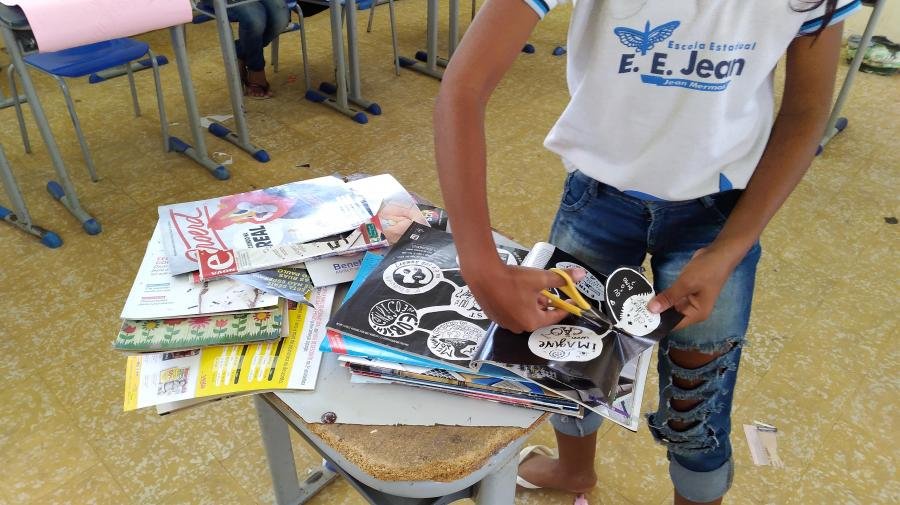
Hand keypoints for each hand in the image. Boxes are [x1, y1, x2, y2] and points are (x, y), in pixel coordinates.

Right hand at [463, 262, 585, 332]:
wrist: (483, 275)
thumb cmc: (514, 279)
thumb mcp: (540, 278)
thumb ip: (561, 279)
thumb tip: (582, 274)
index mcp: (532, 322)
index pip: (554, 316)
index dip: (565, 307)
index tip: (571, 300)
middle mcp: (519, 327)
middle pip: (538, 316)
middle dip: (545, 304)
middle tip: (547, 291)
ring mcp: (504, 324)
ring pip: (524, 315)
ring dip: (531, 304)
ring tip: (531, 289)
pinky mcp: (494, 317)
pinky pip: (512, 313)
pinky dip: (517, 304)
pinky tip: (515, 291)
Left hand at [646, 246, 738, 329]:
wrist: (719, 253)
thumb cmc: (706, 270)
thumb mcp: (686, 284)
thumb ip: (669, 297)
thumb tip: (651, 309)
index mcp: (697, 314)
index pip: (674, 324)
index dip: (658, 323)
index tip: (640, 322)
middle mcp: (693, 311)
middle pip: (671, 317)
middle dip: (656, 314)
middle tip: (634, 312)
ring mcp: (690, 301)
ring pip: (670, 307)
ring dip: (658, 305)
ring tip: (637, 305)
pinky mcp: (686, 292)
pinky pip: (672, 298)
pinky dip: (663, 297)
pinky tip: (648, 296)